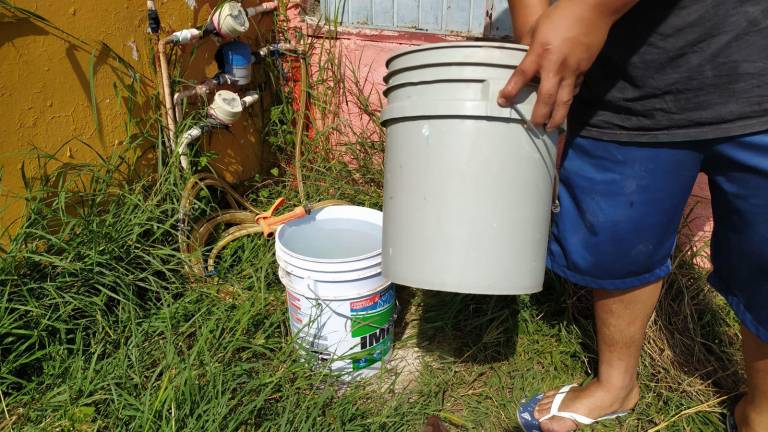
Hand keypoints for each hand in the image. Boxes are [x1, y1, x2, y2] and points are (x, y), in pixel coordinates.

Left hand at [498, 0, 618, 129]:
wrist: (593, 9)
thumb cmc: (562, 14)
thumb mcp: (538, 27)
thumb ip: (528, 45)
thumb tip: (521, 56)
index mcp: (540, 53)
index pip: (521, 76)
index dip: (510, 91)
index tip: (503, 102)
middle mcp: (555, 66)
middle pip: (546, 98)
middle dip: (540, 115)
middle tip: (535, 127)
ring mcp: (572, 70)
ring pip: (565, 100)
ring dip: (558, 116)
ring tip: (552, 128)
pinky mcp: (584, 69)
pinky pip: (575, 89)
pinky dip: (569, 99)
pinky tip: (565, 107)